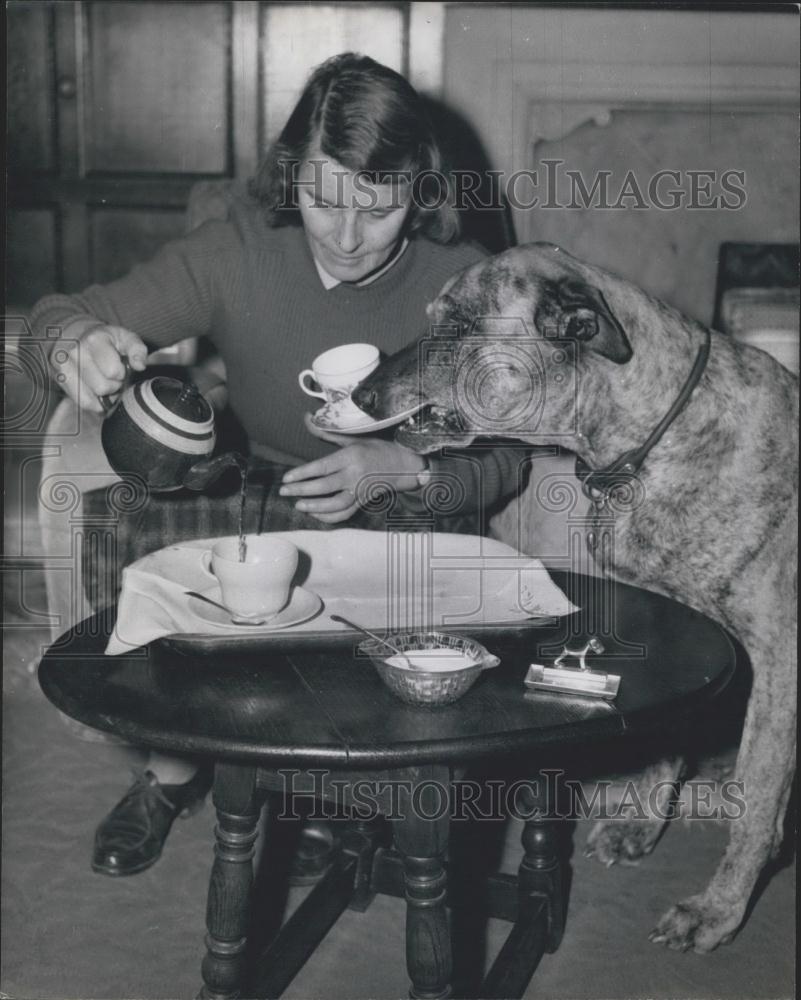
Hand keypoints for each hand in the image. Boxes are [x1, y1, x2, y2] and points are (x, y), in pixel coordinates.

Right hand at [52, 320, 147, 412]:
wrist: (76, 334)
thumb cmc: (106, 339)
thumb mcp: (125, 337)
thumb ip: (137, 349)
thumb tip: (139, 365)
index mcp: (94, 340)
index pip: (112, 371)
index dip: (121, 373)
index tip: (120, 368)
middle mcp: (75, 352)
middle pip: (101, 387)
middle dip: (113, 386)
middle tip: (112, 377)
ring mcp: (63, 366)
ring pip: (90, 399)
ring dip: (102, 396)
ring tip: (104, 382)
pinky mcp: (59, 379)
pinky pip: (81, 402)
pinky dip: (93, 402)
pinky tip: (95, 391)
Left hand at [279, 413, 425, 523]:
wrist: (402, 465)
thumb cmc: (375, 448)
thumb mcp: (352, 438)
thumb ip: (326, 433)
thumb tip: (306, 418)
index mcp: (350, 457)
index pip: (321, 467)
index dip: (302, 474)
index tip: (286, 479)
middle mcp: (354, 475)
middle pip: (324, 486)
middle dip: (301, 490)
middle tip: (284, 492)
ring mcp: (359, 491)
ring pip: (334, 504)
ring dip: (314, 507)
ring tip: (298, 505)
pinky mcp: (363, 502)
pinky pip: (344, 514)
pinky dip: (329, 517)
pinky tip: (315, 514)